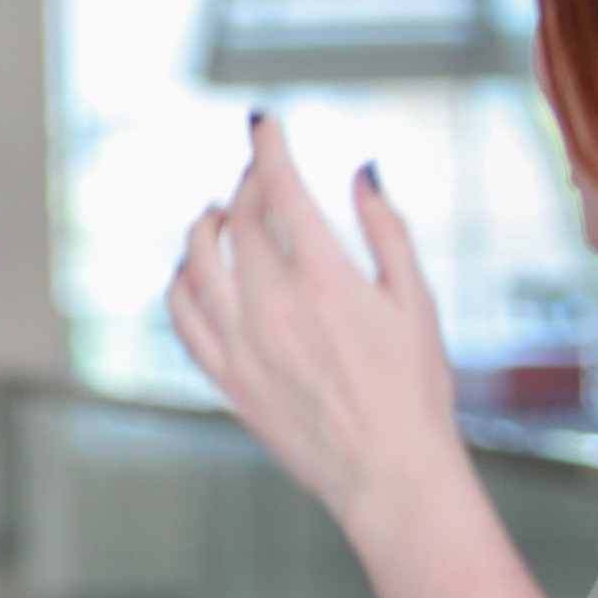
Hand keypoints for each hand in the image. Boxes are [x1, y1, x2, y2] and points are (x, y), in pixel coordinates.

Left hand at [166, 115, 470, 540]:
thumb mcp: (416, 301)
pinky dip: (181, 284)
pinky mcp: (225, 377)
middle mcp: (272, 305)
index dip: (267, 147)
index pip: (279, 188)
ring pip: (195, 262)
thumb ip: (386, 230)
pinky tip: (193, 274)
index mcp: (324, 278)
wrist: (389, 473)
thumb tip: (363, 172)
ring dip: (204, 228)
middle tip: (257, 176)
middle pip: (237, 220)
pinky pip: (182, 316)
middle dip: (245, 185)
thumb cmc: (415, 390)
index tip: (262, 124)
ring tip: (217, 217)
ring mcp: (240, 343)